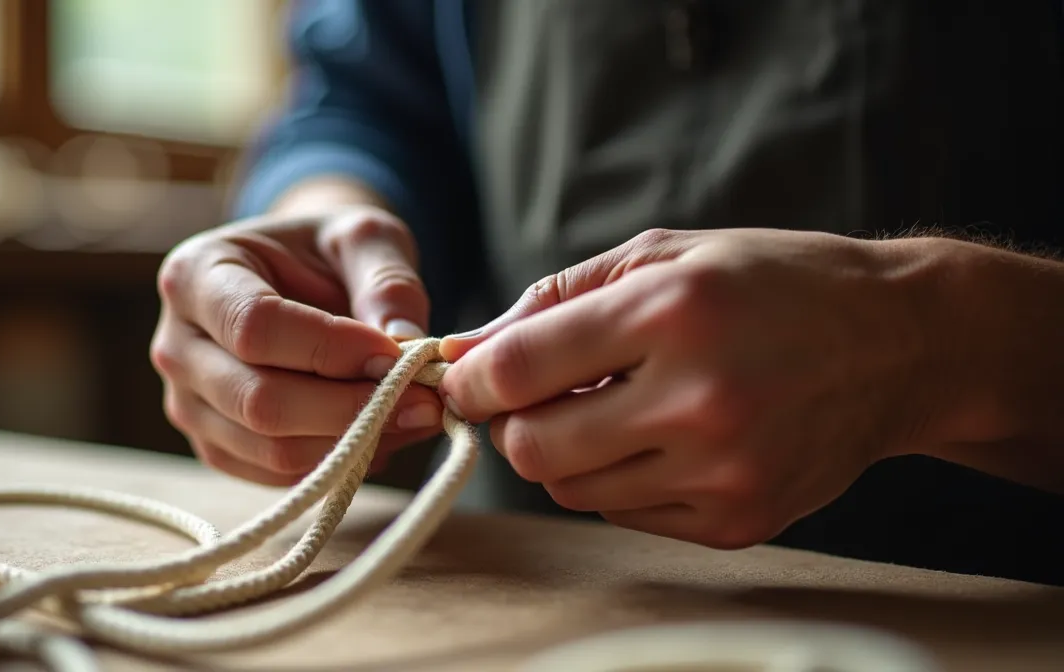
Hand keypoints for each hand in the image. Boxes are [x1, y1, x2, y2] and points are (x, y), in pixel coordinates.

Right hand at [151, 205, 443, 485]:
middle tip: (425, 399)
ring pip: (270, 449)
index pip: (255, 326)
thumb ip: (386, 279)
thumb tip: (404, 344)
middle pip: (258, 399)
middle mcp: (175, 345)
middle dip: (350, 406)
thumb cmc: (326, 251)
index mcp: (195, 274)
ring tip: (414, 415)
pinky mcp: (216, 446)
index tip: (396, 355)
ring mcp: (188, 404)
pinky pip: (278, 476)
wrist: (300, 280)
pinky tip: (382, 433)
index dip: (330, 349)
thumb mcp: (362, 236)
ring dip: (353, 442)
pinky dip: (339, 463)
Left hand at [438, 228, 944, 548]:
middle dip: (511, 425)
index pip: (518, 370)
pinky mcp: (740, 520)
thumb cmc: (770, 284)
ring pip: (573, 491)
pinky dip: (619, 479)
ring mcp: (724, 470)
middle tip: (530, 399)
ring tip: (611, 407)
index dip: (470, 379)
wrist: (898, 344)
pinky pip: (626, 514)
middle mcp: (698, 398)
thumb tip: (463, 349)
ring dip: (566, 453)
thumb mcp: (663, 254)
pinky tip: (659, 437)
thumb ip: (553, 300)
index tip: (464, 377)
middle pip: (534, 449)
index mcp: (672, 312)